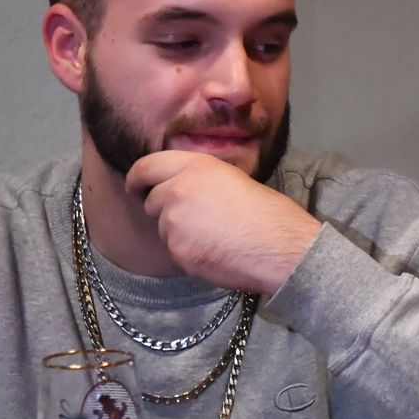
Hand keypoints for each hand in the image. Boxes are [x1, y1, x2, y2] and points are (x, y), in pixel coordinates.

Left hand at [125, 151, 320, 295]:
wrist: (282, 249)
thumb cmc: (272, 214)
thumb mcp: (234, 180)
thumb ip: (201, 180)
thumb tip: (183, 189)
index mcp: (196, 166)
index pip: (147, 166)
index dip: (137, 178)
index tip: (136, 187)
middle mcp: (178, 188)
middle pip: (151, 200)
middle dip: (164, 210)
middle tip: (191, 220)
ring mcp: (174, 221)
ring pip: (162, 227)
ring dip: (178, 233)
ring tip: (212, 237)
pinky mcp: (177, 250)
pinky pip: (174, 251)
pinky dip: (188, 253)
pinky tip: (215, 252)